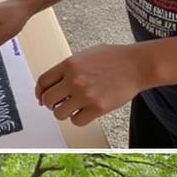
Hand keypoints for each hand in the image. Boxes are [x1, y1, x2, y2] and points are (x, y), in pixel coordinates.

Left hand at [34, 44, 148, 126]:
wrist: (137, 65)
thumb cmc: (114, 58)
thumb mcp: (85, 55)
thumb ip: (68, 68)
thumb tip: (52, 83)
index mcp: (69, 64)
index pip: (42, 82)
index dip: (39, 92)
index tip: (41, 97)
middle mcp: (74, 80)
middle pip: (47, 99)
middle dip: (50, 104)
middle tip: (57, 104)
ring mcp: (85, 95)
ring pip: (59, 114)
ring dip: (63, 113)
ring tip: (72, 107)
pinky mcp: (97, 108)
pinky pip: (76, 121)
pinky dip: (78, 119)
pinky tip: (84, 112)